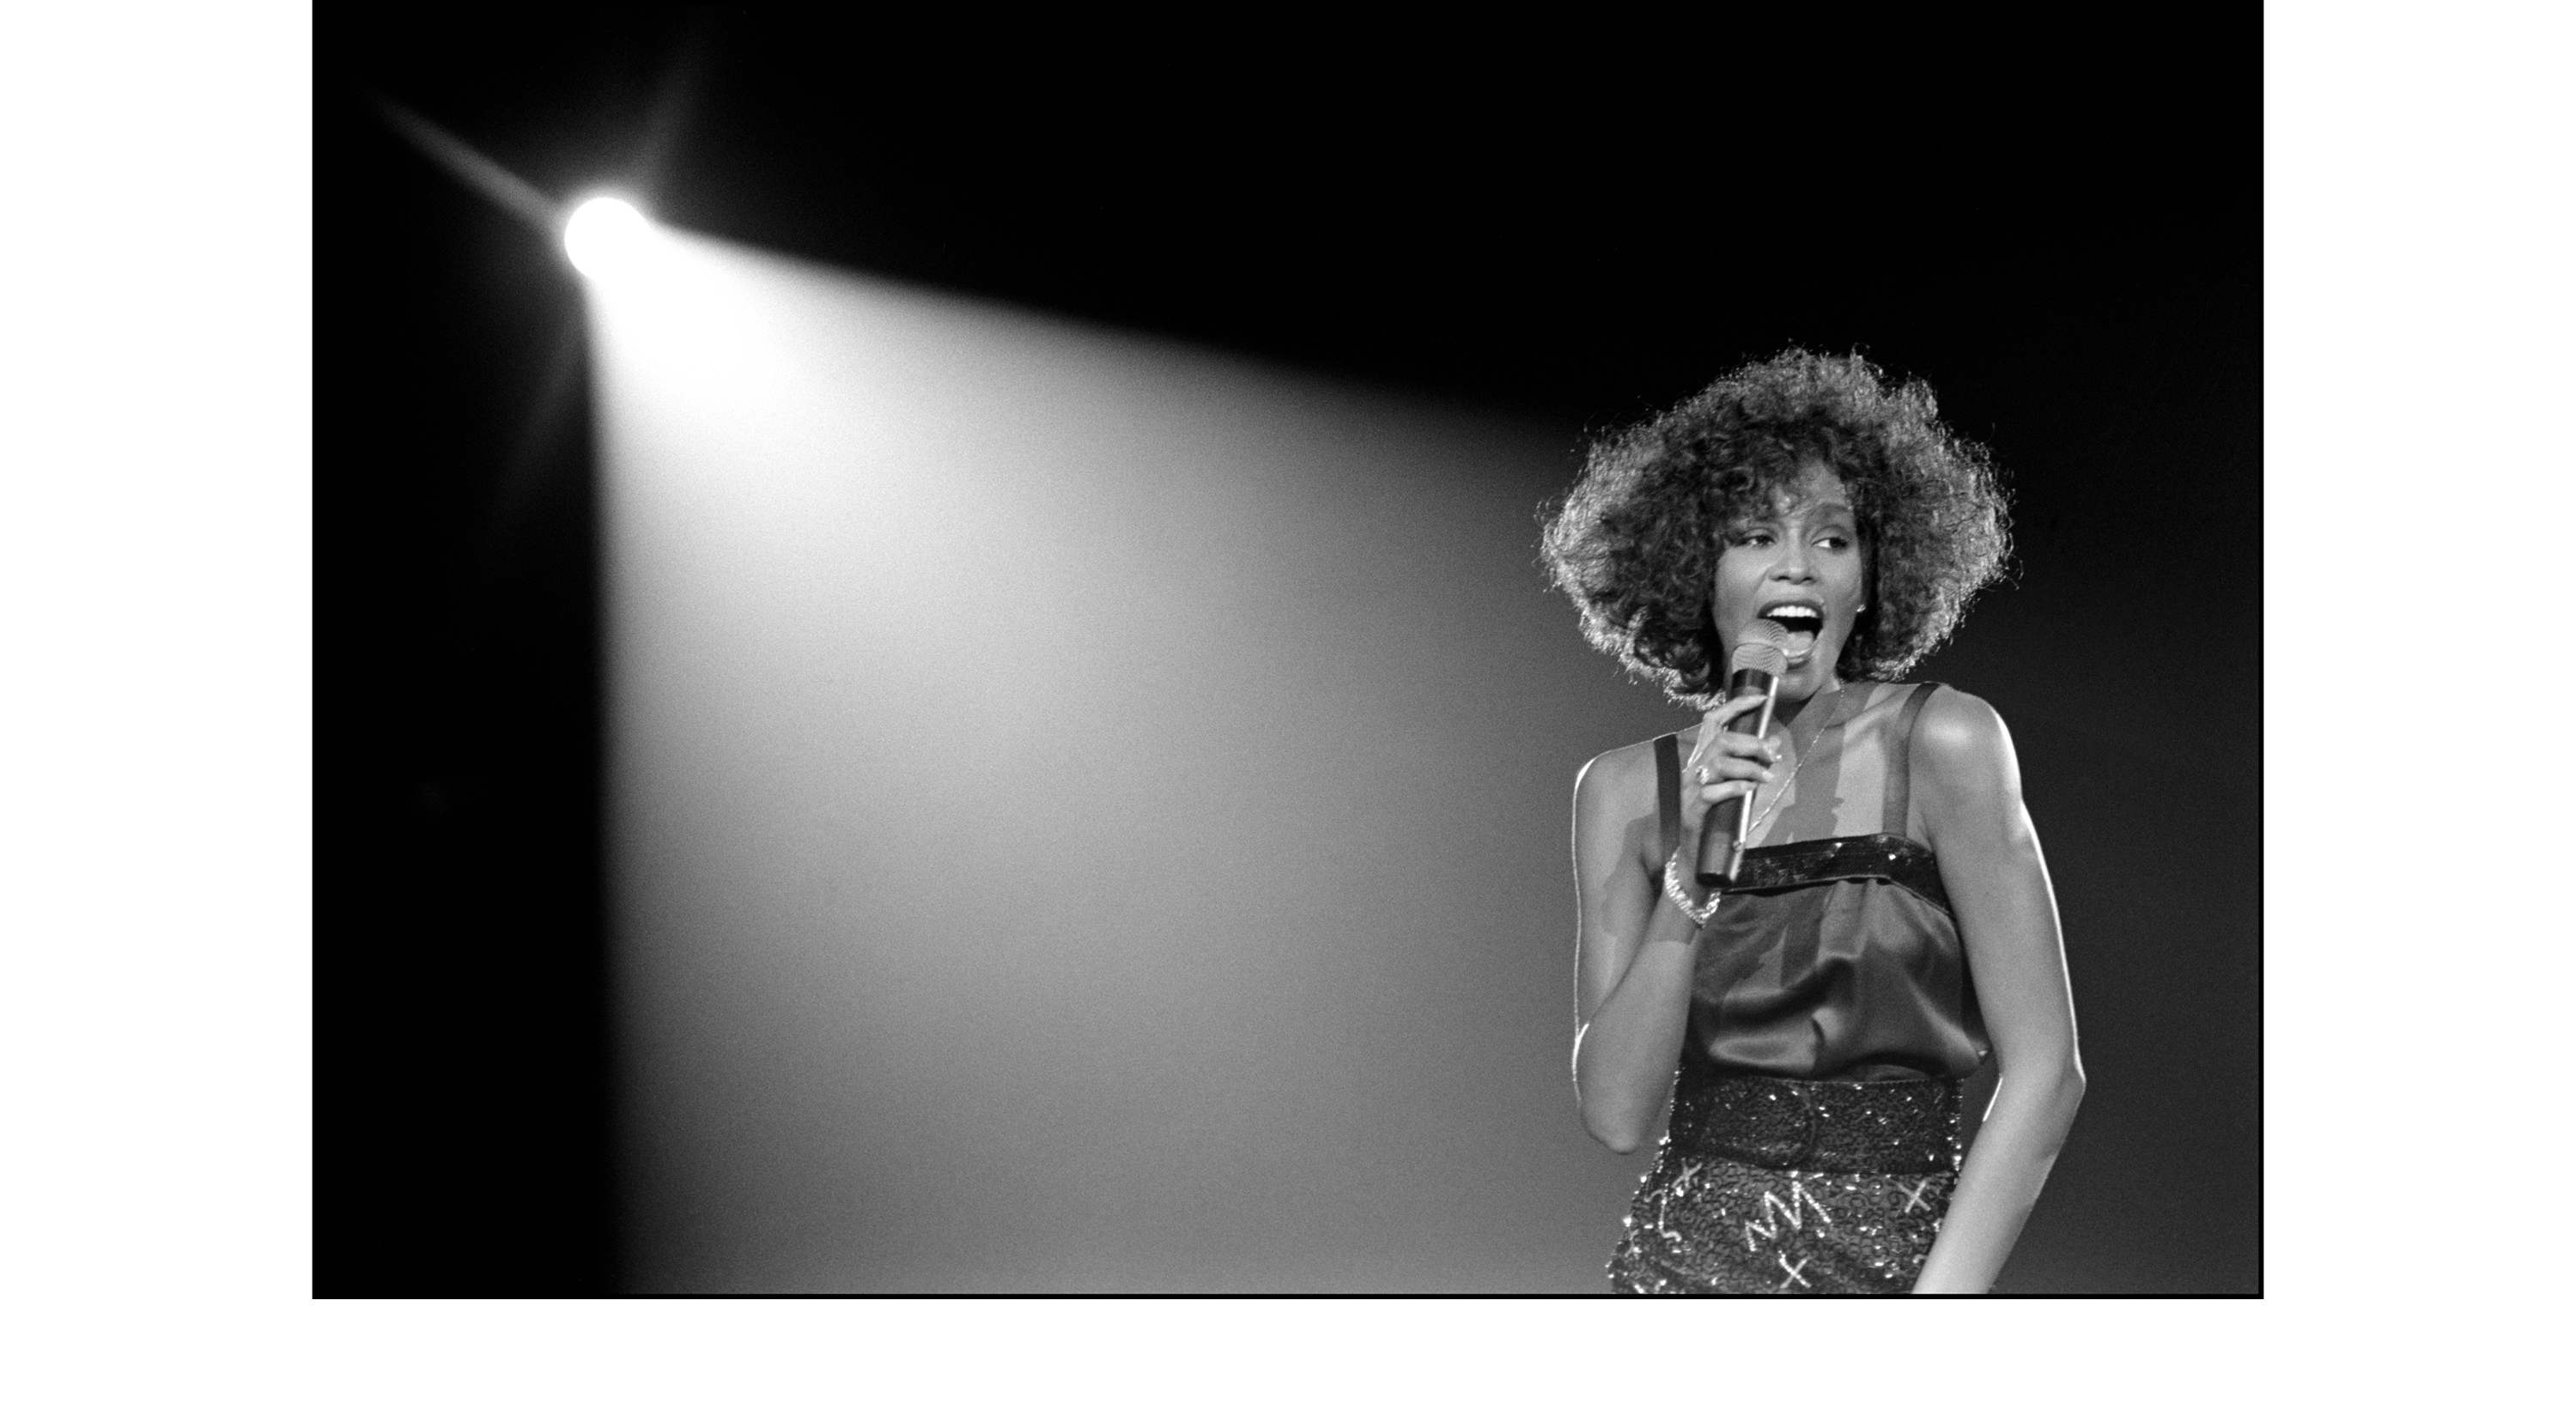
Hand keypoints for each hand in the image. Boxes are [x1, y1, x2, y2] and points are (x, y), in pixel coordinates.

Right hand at [1675, 691, 1783, 870]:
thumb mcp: (1737, 787)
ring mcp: (1691, 788)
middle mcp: (1694, 769)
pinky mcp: (1693, 809)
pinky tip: (1750, 790)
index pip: (1714, 721)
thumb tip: (1774, 742)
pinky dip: (1737, 788)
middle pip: (1722, 740)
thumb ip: (1752, 765)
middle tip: (1772, 755)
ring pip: (1719, 763)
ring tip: (1766, 778)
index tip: (1762, 699)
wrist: (1694, 855)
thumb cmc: (1716, 819)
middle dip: (1752, 743)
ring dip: (1749, 767)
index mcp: (1702, 759)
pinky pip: (1715, 792)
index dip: (1736, 706)